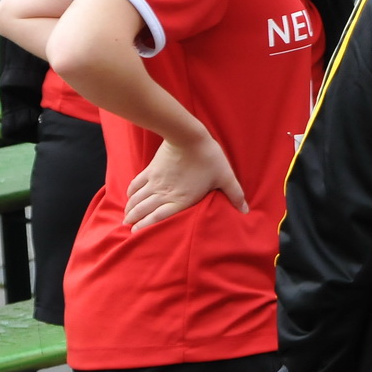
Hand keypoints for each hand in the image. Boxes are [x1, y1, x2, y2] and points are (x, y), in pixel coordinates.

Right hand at [124, 131, 245, 229]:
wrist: (189, 137)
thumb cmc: (209, 158)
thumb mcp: (225, 177)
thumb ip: (234, 195)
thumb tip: (245, 210)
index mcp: (181, 200)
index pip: (158, 218)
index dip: (146, 228)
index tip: (138, 234)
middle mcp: (164, 194)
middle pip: (144, 211)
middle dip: (134, 221)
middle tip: (128, 228)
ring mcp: (155, 182)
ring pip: (138, 200)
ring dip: (130, 210)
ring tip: (126, 218)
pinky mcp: (151, 170)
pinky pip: (136, 184)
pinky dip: (130, 193)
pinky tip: (129, 197)